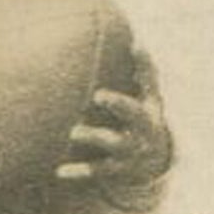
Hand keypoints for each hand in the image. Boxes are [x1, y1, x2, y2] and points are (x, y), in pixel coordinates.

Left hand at [57, 50, 171, 186]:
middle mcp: (142, 129)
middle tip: (98, 95)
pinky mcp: (115, 170)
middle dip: (118, 104)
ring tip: (73, 132)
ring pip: (112, 143)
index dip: (144, 67)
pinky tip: (59, 171)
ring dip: (93, 136)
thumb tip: (137, 42)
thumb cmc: (144, 120)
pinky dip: (79, 171)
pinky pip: (96, 170)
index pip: (150, 85)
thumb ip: (144, 73)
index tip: (134, 47)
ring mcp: (129, 151)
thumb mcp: (150, 99)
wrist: (153, 164)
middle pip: (133, 115)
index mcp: (149, 108)